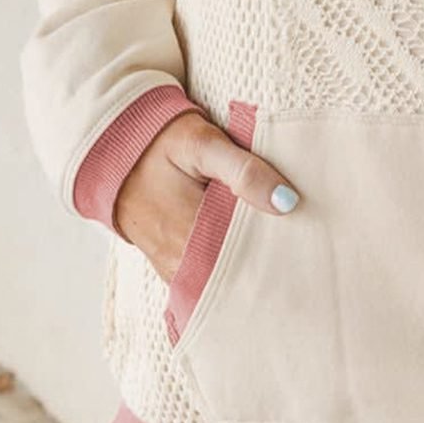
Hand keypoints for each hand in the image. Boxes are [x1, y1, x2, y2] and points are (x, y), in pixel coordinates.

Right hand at [113, 110, 299, 284]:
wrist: (116, 146)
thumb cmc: (163, 142)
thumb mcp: (204, 145)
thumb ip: (244, 172)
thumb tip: (287, 202)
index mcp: (191, 235)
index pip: (250, 260)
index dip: (281, 255)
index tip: (307, 246)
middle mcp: (180, 261)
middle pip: (238, 275)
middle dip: (270, 266)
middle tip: (303, 254)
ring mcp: (173, 267)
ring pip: (223, 280)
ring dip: (251, 269)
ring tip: (284, 256)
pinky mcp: (171, 264)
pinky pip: (207, 277)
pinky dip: (231, 268)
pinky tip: (254, 254)